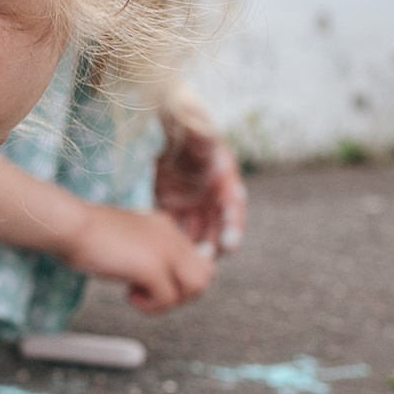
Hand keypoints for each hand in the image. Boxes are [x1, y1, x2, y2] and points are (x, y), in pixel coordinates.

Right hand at [59, 204, 214, 313]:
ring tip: (142, 296)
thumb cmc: (83, 232)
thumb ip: (141, 250)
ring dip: (171, 301)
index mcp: (164, 226)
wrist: (69, 225)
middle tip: (152, 295)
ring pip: (196, 287)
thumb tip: (146, 277)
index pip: (195, 258)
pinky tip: (129, 295)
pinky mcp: (152, 267)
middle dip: (182, 293)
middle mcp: (171, 235)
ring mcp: (164, 250)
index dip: (177, 279)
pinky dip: (149, 307)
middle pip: (204, 274)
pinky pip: (168, 299)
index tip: (151, 283)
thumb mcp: (123, 237)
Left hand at [154, 123, 246, 254]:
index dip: (233, 227)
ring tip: (182, 266)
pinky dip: (169, 243)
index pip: (234, 206)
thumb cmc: (186, 127)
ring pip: (195, 234)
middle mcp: (211, 196)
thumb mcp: (195, 128)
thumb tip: (206, 133)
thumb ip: (201, 133)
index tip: (230, 244)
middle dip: (212, 247)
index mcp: (224, 178)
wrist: (163, 127)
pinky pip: (173, 230)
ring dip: (191, 251)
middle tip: (203, 263)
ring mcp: (192, 203)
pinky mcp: (171, 207)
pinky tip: (159, 254)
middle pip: (217, 228)